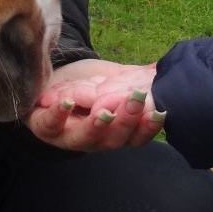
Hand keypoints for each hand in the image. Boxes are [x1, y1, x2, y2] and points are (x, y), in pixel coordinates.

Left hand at [26, 59, 163, 151]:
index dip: (149, 127)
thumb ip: (142, 79)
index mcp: (118, 132)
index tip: (160, 112)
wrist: (52, 86)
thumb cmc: (90, 87)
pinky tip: (66, 101)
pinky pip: (51, 125)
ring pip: (86, 137)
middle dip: (126, 120)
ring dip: (96, 125)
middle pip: (115, 139)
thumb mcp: (118, 80)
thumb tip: (167, 71)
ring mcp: (71, 138)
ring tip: (103, 111)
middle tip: (134, 99)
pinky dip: (59, 113)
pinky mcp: (46, 128)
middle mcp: (97, 140)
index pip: (139, 136)